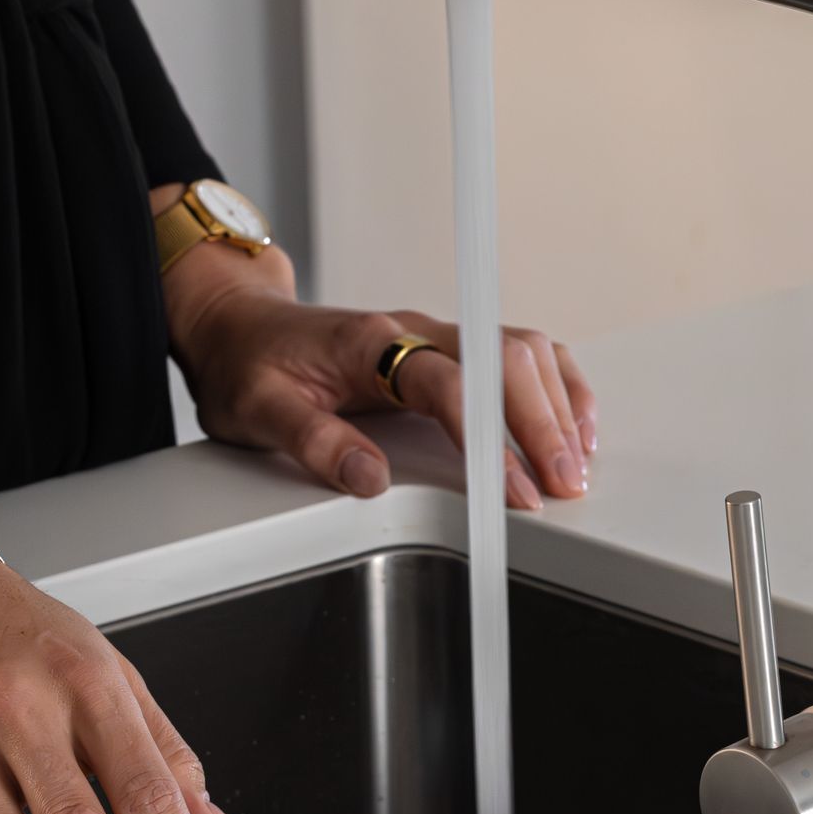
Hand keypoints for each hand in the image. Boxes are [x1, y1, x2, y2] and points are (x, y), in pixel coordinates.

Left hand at [166, 246, 597, 510]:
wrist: (238, 325)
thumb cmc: (249, 363)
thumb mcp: (257, 409)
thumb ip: (314, 441)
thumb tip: (369, 477)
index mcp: (368, 343)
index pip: (448, 384)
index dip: (488, 438)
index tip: (514, 488)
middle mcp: (413, 330)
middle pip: (503, 359)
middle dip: (542, 424)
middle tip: (562, 485)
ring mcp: (435, 334)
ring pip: (522, 351)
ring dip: (556, 405)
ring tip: (574, 465)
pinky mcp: (447, 347)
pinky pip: (518, 354)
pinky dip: (555, 386)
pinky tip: (573, 423)